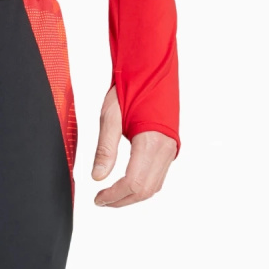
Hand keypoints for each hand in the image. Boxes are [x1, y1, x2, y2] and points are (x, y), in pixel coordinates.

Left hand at [91, 86, 176, 207]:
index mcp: (151, 141)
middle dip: (122, 200)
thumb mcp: (110, 116)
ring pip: (154, 187)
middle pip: (145, 190)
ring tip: (110, 195)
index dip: (115, 195)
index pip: (134, 183)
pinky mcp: (170, 148)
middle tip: (100, 200)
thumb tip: (98, 177)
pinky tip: (125, 184)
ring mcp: (170, 149)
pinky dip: (142, 186)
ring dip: (132, 196)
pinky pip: (158, 177)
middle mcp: (166, 148)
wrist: (151, 69)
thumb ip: (105, 149)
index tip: (98, 198)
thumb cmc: (131, 86)